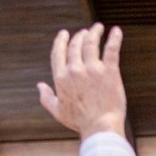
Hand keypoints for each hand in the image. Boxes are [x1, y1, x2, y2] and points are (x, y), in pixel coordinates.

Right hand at [37, 23, 126, 138]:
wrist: (100, 127)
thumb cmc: (80, 122)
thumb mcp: (58, 111)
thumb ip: (46, 97)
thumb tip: (39, 85)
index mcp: (61, 78)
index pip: (59, 53)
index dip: (61, 41)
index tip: (65, 34)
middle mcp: (75, 70)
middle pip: (75, 46)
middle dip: (79, 36)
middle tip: (85, 32)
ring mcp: (93, 70)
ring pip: (91, 43)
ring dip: (94, 32)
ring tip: (98, 27)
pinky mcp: (110, 72)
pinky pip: (112, 49)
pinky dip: (114, 38)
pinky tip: (116, 31)